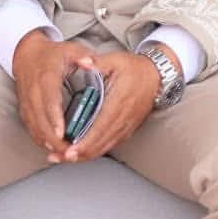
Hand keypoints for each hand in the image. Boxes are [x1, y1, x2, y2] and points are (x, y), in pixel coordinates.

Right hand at [11, 30, 99, 159]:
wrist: (26, 55)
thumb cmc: (52, 55)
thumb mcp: (70, 49)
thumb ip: (82, 56)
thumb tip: (91, 63)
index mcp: (46, 78)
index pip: (49, 100)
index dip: (54, 117)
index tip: (62, 132)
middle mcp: (33, 92)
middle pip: (40, 119)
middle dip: (53, 137)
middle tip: (68, 151)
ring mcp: (27, 102)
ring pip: (34, 126)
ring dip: (47, 141)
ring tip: (62, 154)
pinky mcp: (24, 109)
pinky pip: (30, 127)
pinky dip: (40, 139)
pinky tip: (51, 148)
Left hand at [59, 48, 163, 163]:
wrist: (156, 76)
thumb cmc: (135, 68)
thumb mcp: (115, 60)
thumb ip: (96, 62)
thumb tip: (81, 61)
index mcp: (119, 100)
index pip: (101, 125)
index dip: (86, 140)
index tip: (71, 149)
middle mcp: (124, 116)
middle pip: (102, 141)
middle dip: (81, 152)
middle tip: (61, 157)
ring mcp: (128, 124)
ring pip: (107, 146)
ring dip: (87, 155)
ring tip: (67, 158)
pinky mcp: (129, 128)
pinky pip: (112, 144)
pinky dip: (97, 151)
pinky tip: (84, 154)